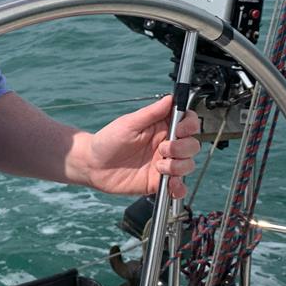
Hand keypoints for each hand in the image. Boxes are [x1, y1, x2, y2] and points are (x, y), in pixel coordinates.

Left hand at [85, 95, 199, 197]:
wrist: (93, 166)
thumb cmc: (108, 140)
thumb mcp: (129, 124)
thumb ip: (151, 113)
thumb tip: (170, 98)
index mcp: (161, 127)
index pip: (188, 123)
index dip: (190, 126)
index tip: (180, 130)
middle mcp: (166, 145)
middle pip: (192, 145)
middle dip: (182, 148)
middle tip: (163, 149)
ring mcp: (164, 164)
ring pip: (188, 165)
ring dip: (179, 166)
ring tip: (159, 167)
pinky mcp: (158, 181)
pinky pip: (178, 187)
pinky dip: (179, 188)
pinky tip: (171, 184)